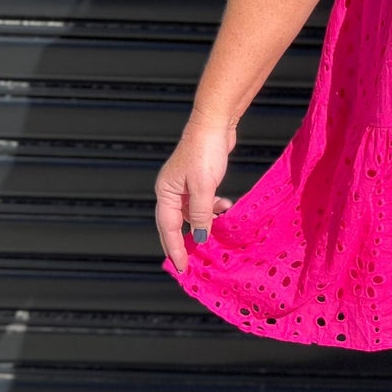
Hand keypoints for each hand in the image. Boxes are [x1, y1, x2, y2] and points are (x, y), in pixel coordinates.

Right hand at [155, 108, 237, 270]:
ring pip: (192, 214)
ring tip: (218, 230)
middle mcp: (171, 190)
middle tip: (192, 263)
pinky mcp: (198, 180)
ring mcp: (184, 185)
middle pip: (175, 224)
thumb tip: (200, 236)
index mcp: (166, 192)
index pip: (168, 228)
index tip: (181, 267)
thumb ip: (201, 213)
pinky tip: (225, 206)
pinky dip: (212, 208)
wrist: (215, 124)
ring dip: (205, 223)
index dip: (174, 249)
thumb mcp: (204, 186)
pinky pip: (202, 203)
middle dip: (184, 243)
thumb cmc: (205, 149)